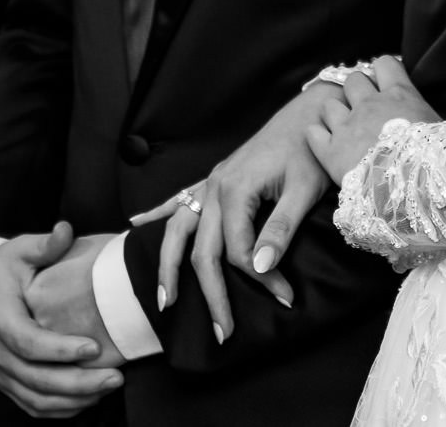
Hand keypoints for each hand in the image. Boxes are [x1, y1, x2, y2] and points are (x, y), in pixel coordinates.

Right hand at [0, 222, 124, 417]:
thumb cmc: (2, 271)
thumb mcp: (20, 251)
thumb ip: (45, 245)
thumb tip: (65, 230)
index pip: (28, 343)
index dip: (60, 350)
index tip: (94, 348)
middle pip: (35, 377)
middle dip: (77, 382)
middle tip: (116, 377)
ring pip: (34, 397)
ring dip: (73, 399)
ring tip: (109, 388)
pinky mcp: (6, 381)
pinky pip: (30, 404)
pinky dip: (59, 408)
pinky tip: (89, 400)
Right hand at [129, 86, 329, 342]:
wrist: (309, 112)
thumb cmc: (310, 149)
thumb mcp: (305, 189)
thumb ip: (280, 228)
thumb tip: (260, 267)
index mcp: (236, 191)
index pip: (238, 252)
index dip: (262, 280)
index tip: (286, 298)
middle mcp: (214, 188)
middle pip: (202, 252)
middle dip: (210, 295)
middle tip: (222, 333)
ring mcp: (209, 183)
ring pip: (177, 231)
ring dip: (168, 268)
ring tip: (164, 303)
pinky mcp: (213, 178)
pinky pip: (177, 200)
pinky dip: (156, 213)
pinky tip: (135, 224)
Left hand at [305, 56, 439, 187]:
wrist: (410, 189)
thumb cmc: (433, 160)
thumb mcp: (439, 130)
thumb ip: (427, 116)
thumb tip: (431, 118)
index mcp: (400, 95)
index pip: (384, 64)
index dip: (383, 72)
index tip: (385, 84)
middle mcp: (370, 104)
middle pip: (353, 80)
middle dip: (356, 91)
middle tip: (364, 108)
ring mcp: (347, 126)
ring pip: (329, 104)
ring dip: (335, 113)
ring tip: (344, 128)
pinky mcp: (330, 151)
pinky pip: (313, 133)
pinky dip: (317, 136)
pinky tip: (326, 142)